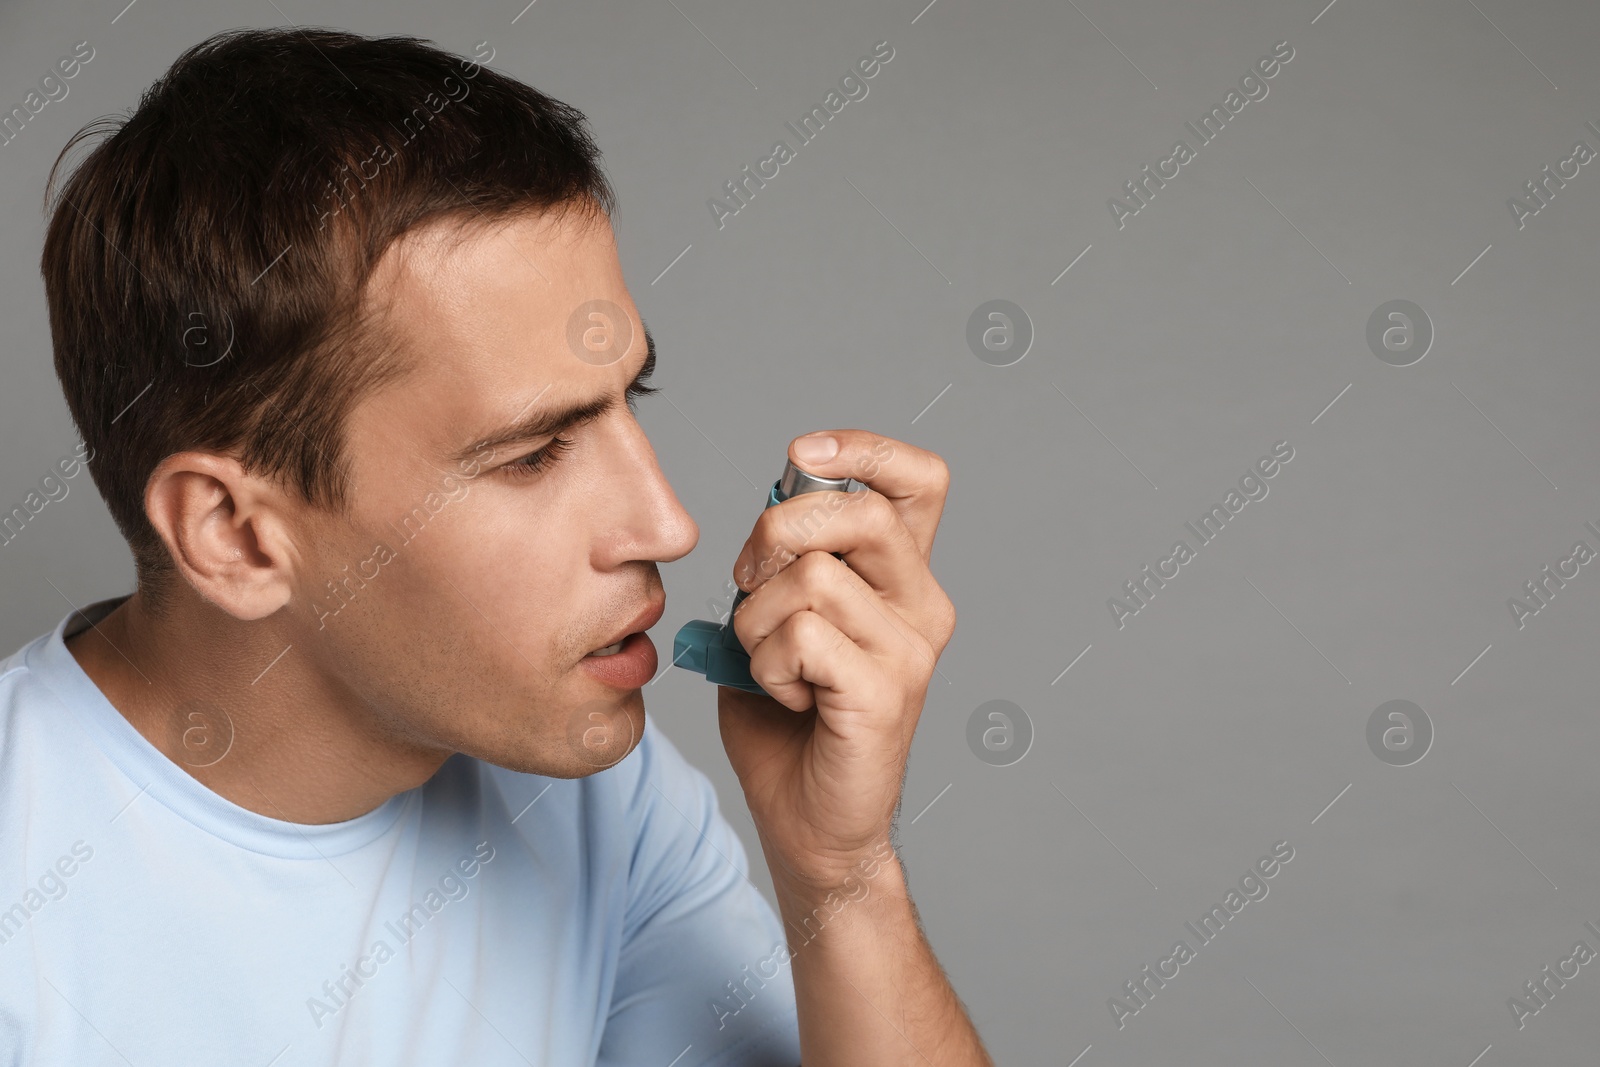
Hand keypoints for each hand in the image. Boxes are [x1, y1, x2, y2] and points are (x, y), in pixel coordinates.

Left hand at [718, 430, 955, 892]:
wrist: (809, 824)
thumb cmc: (789, 723)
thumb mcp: (777, 619)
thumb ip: (783, 563)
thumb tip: (773, 512)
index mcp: (902, 578)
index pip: (919, 480)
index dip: (865, 448)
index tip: (804, 454)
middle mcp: (923, 605)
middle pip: (860, 510)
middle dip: (778, 530)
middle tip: (749, 581)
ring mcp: (911, 649)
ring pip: (811, 576)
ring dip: (756, 619)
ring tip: (769, 662)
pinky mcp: (887, 692)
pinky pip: (802, 636)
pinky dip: (768, 664)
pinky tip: (785, 696)